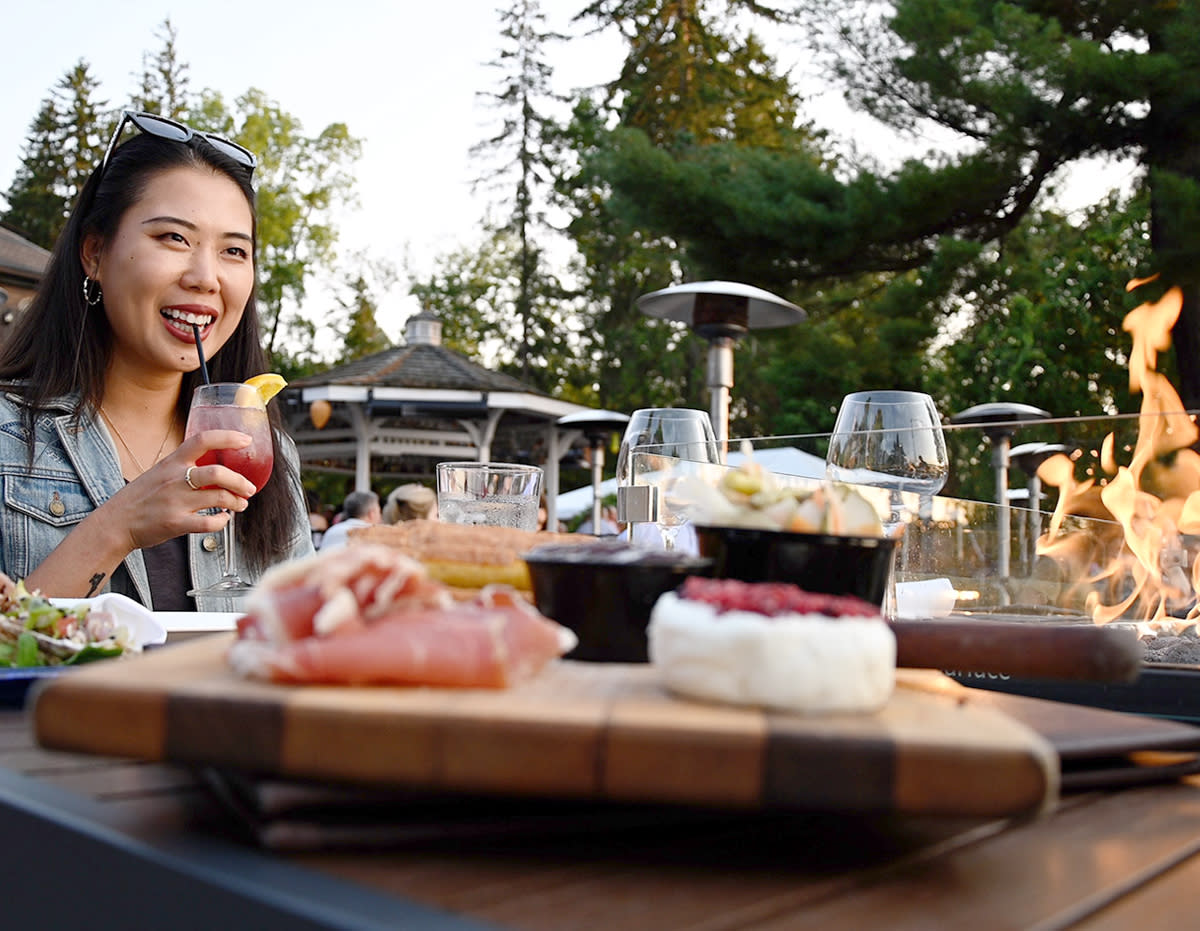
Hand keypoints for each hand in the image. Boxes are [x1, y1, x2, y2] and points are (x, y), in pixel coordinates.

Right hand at [108, 431, 257, 551]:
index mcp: (172, 463)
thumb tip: (215, 465)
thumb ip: (183, 467)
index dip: (228, 437)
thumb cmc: (140, 498)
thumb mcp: (159, 472)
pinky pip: (209, 523)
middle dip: (240, 481)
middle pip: (217, 473)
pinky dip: (222, 521)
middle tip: (249, 488)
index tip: (246, 440)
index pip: (202, 440)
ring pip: (219, 498)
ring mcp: (176, 502)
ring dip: (237, 501)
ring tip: (240, 504)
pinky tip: (223, 519)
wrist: (114, 523)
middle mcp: (175, 479)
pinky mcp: (176, 523)